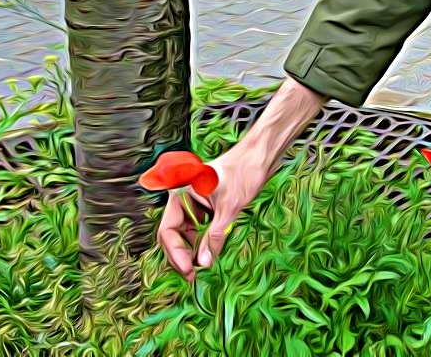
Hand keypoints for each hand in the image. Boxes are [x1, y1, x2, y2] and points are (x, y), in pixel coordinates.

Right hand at [157, 77, 325, 280]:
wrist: (262, 154)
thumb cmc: (245, 172)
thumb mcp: (230, 207)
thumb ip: (215, 235)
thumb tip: (204, 263)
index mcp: (181, 194)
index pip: (168, 230)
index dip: (176, 253)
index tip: (189, 270)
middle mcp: (184, 199)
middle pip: (174, 234)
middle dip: (182, 255)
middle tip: (193, 277)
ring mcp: (196, 204)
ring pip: (187, 234)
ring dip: (193, 251)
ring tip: (202, 268)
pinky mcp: (209, 207)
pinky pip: (200, 229)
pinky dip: (204, 242)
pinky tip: (210, 255)